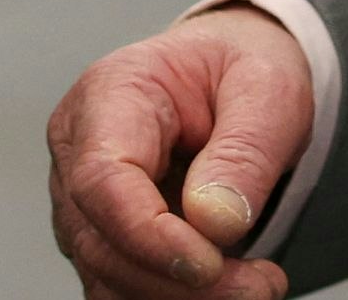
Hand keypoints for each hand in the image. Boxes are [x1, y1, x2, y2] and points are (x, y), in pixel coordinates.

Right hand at [47, 7, 311, 298]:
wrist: (234, 77)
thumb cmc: (241, 70)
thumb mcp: (268, 88)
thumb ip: (243, 151)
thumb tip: (213, 222)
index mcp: (110, 94)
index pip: (101, 178)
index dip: (147, 234)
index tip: (209, 264)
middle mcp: (80, 150)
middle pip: (101, 241)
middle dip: (178, 281)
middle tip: (260, 285)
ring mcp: (84, 201)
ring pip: (107, 277)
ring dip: (180, 298)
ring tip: (256, 283)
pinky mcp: (103, 238)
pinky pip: (122, 288)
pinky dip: (173, 298)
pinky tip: (228, 287)